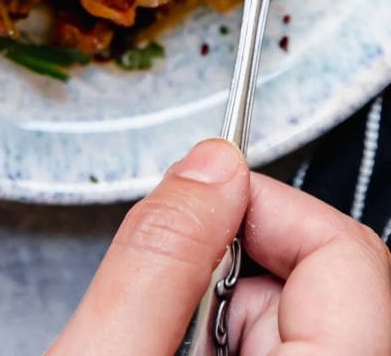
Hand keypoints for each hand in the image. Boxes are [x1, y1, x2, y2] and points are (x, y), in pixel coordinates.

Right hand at [47, 138, 390, 354]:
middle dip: (229, 265)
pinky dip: (225, 341)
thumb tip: (209, 165)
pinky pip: (285, 347)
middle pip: (324, 280)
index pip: (346, 253)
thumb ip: (157, 261)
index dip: (258, 206)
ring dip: (220, 312)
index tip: (191, 204)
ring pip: (300, 317)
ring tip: (157, 347)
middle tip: (160, 306)